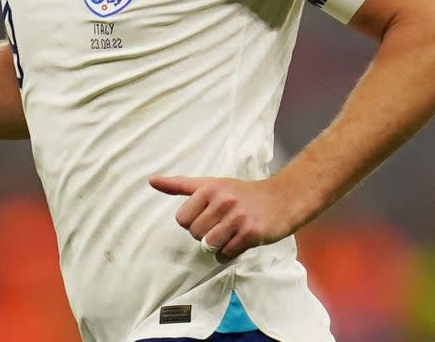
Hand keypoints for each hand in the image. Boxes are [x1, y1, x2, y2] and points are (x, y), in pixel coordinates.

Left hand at [148, 174, 299, 260]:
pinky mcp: (251, 233)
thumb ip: (180, 185)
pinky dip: (229, 253)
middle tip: (222, 225)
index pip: (182, 219)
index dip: (193, 222)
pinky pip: (226, 254)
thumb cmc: (242, 193)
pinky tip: (238, 241)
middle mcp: (223, 200)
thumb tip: (151, 181)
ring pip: (209, 245)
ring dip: (217, 245)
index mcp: (209, 187)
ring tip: (230, 233)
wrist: (282, 199)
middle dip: (205, 234)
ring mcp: (237, 217)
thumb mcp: (211, 184)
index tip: (208, 216)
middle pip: (195, 234)